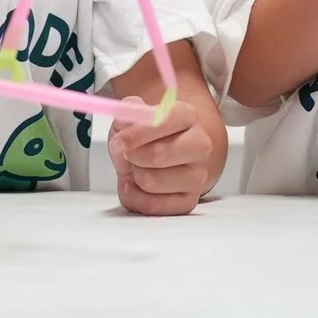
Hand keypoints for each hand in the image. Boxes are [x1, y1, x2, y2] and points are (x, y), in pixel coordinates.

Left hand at [109, 96, 215, 216]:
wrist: (154, 160)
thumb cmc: (144, 137)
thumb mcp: (131, 117)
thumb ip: (126, 111)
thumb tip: (123, 117)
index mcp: (187, 115)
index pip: (163, 121)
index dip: (135, 133)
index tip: (117, 142)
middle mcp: (200, 144)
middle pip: (158, 154)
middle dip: (133, 156)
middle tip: (128, 154)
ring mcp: (198, 175)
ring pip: (151, 181)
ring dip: (134, 176)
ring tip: (138, 168)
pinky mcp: (190, 201)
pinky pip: (152, 205)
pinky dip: (135, 197)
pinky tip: (137, 186)